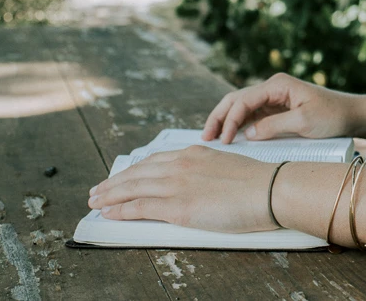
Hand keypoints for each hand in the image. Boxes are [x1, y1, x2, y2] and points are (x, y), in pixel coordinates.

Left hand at [88, 146, 277, 232]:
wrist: (270, 189)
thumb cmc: (258, 182)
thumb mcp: (227, 166)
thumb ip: (207, 171)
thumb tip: (198, 184)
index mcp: (193, 153)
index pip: (154, 161)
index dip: (134, 170)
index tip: (122, 176)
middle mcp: (180, 165)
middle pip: (137, 173)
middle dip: (114, 182)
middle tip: (97, 189)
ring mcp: (178, 185)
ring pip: (133, 188)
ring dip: (110, 195)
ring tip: (95, 201)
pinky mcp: (179, 207)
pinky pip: (141, 207)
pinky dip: (121, 210)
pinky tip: (110, 212)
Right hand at [203, 73, 356, 143]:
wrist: (352, 115)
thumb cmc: (332, 116)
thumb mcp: (304, 123)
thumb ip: (274, 126)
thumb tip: (248, 134)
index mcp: (277, 85)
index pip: (244, 100)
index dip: (230, 120)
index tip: (224, 140)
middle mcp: (272, 88)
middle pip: (236, 100)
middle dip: (219, 117)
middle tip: (206, 137)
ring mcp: (273, 98)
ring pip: (240, 107)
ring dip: (225, 121)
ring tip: (212, 138)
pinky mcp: (276, 110)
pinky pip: (251, 116)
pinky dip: (238, 125)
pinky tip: (230, 137)